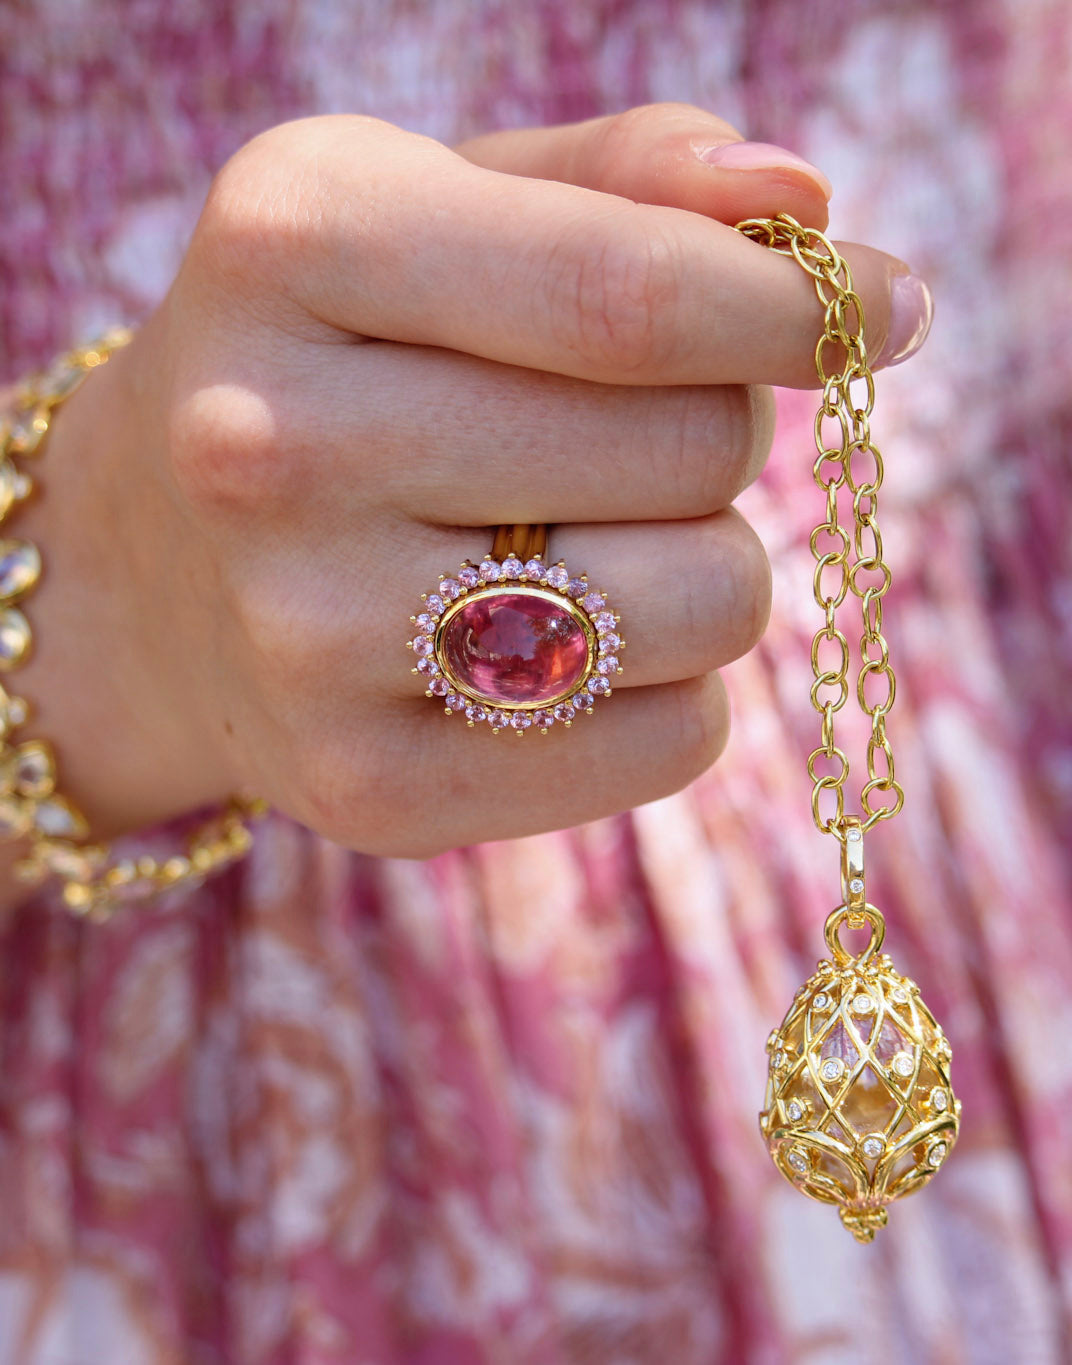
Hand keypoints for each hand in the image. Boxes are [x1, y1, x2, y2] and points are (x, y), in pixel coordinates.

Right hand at [17, 104, 931, 858]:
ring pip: (705, 605)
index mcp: (294, 247)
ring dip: (705, 562)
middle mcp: (273, 450)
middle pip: (694, 452)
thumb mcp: (436, 205)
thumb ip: (627, 176)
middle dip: (718, 431)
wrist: (156, 565)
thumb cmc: (335, 359)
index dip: (799, 309)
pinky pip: (670, 742)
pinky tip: (572, 649)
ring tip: (590, 540)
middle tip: (624, 437)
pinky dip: (672, 687)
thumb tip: (809, 204)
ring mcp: (308, 638)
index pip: (630, 294)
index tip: (884, 312)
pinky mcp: (366, 785)